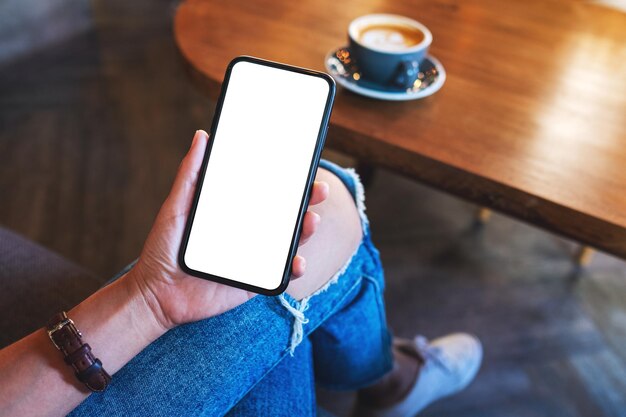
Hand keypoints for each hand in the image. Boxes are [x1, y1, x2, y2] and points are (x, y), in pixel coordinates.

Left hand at [127, 130, 328, 329]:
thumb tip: (201, 136)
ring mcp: (254, 258)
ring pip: (290, 242)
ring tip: (311, 221)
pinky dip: (295, 269)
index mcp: (235, 213)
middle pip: (286, 215)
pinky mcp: (254, 282)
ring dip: (306, 230)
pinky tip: (297, 261)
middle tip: (319, 190)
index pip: (268, 193)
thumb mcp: (176, 206)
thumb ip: (190, 174)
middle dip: (308, 201)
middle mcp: (249, 233)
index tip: (304, 166)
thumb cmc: (162, 249)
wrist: (155, 294)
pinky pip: (281, 276)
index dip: (289, 180)